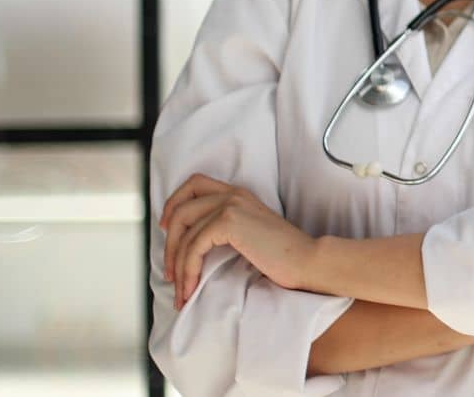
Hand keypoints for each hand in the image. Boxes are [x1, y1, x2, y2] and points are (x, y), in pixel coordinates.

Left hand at [160, 173, 317, 309]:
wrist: (307, 260)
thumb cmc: (283, 256)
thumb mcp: (250, 234)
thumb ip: (227, 228)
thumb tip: (194, 244)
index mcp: (238, 194)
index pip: (194, 184)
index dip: (173, 204)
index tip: (167, 230)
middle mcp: (233, 194)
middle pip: (181, 207)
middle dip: (169, 242)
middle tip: (170, 271)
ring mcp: (231, 205)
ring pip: (183, 229)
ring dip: (176, 263)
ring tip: (180, 289)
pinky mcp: (229, 222)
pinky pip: (194, 245)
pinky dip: (187, 268)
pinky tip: (191, 286)